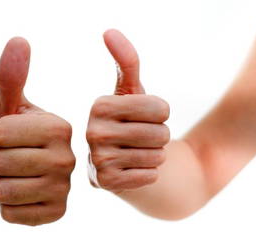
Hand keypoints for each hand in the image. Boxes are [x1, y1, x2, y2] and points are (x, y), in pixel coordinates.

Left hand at [0, 38, 74, 225]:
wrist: (19, 162)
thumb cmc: (13, 130)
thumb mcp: (9, 102)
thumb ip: (10, 74)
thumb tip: (19, 41)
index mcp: (61, 128)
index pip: (0, 135)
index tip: (10, 134)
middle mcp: (68, 160)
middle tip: (10, 156)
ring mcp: (64, 191)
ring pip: (3, 192)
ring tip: (15, 175)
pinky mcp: (56, 214)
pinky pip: (10, 215)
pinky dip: (6, 206)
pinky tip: (21, 195)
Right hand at [86, 29, 169, 192]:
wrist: (127, 166)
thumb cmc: (133, 125)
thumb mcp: (133, 93)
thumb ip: (127, 62)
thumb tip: (109, 31)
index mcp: (99, 106)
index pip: (160, 108)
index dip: (163, 113)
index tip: (148, 118)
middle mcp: (92, 132)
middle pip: (160, 132)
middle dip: (160, 137)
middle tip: (143, 140)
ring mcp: (97, 160)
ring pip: (157, 155)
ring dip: (156, 156)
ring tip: (138, 154)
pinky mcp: (106, 183)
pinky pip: (150, 175)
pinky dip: (150, 174)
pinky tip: (134, 172)